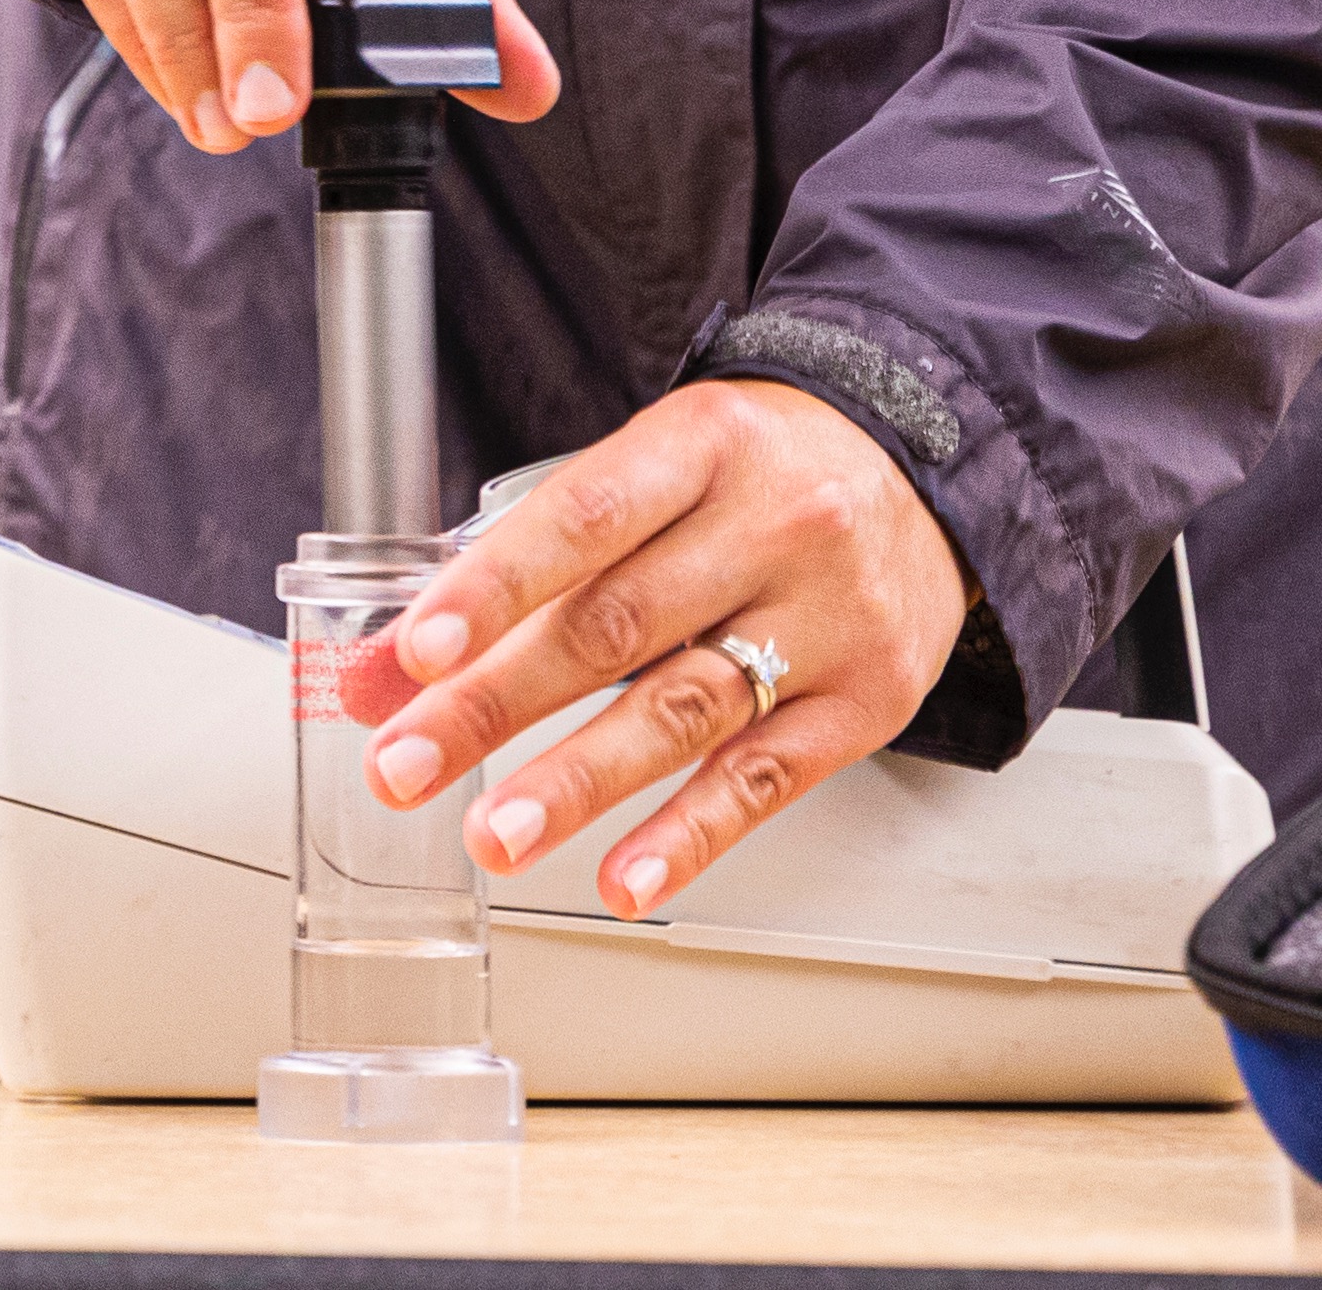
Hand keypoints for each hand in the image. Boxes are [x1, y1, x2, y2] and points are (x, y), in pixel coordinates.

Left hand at [334, 380, 969, 912]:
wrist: (928, 464)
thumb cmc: (762, 466)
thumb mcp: (654, 467)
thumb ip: (529, 556)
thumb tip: (394, 664)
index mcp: (704, 443)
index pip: (584, 516)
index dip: (495, 586)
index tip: (419, 651)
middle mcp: (772, 524)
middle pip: (616, 625)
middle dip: (495, 705)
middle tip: (404, 765)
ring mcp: (826, 617)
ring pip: (684, 711)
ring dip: (576, 785)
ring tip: (494, 836)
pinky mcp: (865, 701)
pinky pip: (764, 780)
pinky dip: (686, 836)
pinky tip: (621, 877)